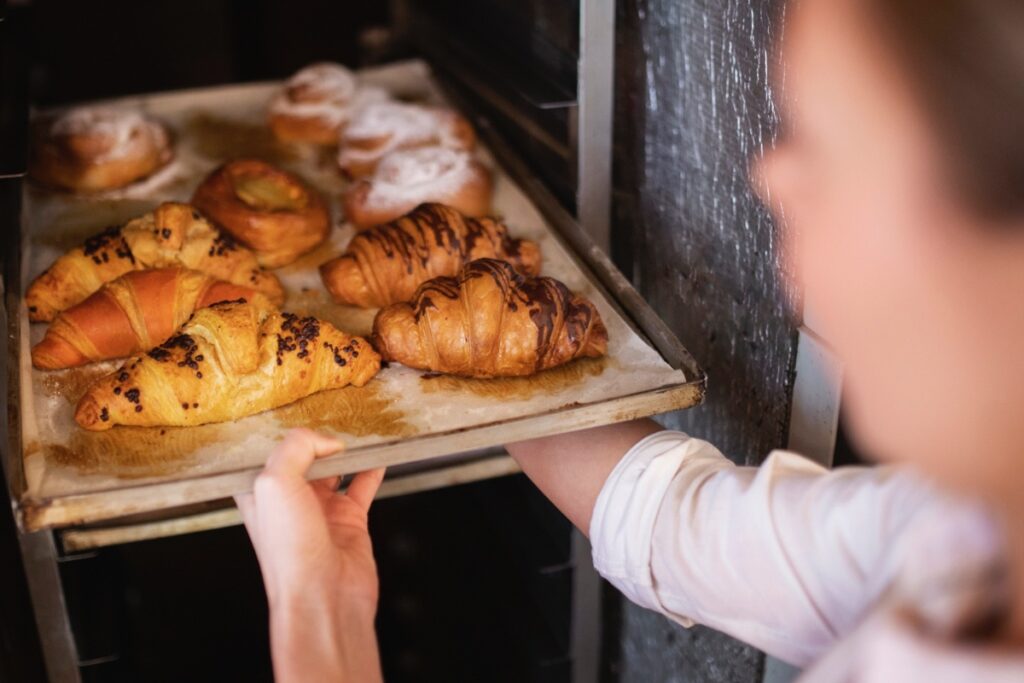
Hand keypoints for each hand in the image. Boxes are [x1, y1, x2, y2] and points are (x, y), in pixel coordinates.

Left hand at [235, 428, 384, 682]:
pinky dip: (372, 468)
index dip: (282, 435)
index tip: (298, 416)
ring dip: (347, 452)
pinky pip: (363, 485)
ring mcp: (321, 511)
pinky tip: (378, 455)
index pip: (269, 452)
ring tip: (359, 433)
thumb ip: (297, 447)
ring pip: (335, 469)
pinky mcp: (350, 520)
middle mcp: (289, 502)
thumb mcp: (276, 483)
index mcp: (261, 494)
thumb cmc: (290, 554)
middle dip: (317, 440)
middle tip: (334, 419)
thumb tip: (326, 441)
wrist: (323, 598)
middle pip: (304, 458)